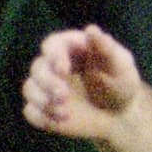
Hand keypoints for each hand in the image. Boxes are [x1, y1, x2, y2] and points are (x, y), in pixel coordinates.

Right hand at [23, 26, 146, 138]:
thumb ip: (107, 49)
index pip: (52, 45)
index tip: (63, 69)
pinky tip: (59, 121)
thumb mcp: (121, 65)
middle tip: (63, 95)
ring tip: (65, 112)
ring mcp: (46, 88)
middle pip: (37, 68)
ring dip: (43, 100)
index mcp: (70, 49)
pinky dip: (41, 117)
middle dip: (47, 82)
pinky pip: (31, 112)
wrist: (120, 115)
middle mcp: (53, 66)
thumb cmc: (121, 83)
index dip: (54, 56)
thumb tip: (91, 30)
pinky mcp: (44, 109)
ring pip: (30, 89)